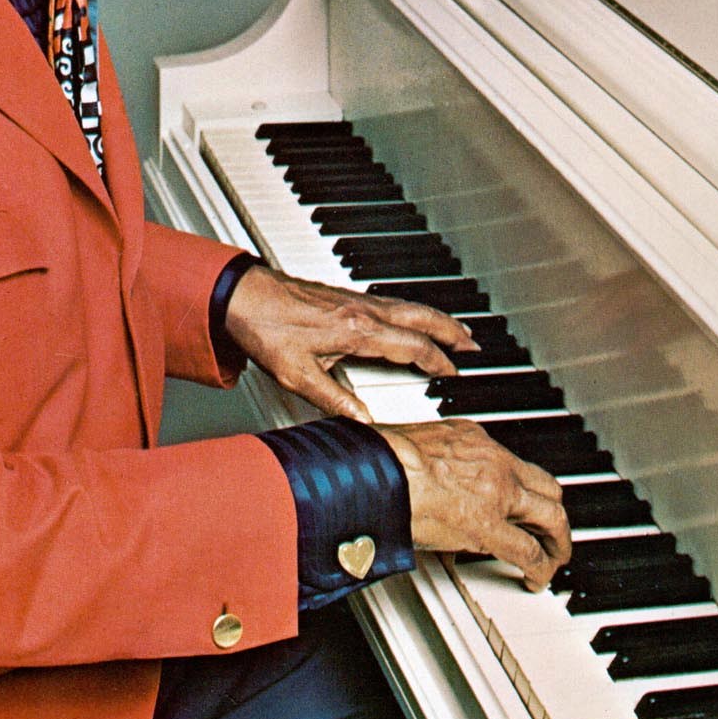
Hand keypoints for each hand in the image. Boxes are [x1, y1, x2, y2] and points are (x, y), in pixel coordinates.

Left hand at [223, 264, 478, 423]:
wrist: (242, 294)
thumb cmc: (265, 329)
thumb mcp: (297, 375)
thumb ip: (334, 401)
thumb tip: (366, 424)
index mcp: (356, 330)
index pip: (412, 347)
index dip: (438, 363)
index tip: (455, 376)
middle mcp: (362, 310)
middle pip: (421, 317)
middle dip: (452, 331)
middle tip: (474, 345)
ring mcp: (355, 299)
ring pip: (409, 306)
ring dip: (437, 318)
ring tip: (455, 330)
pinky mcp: (345, 296)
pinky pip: (393, 302)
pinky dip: (414, 311)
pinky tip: (412, 318)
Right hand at [376, 417, 570, 590]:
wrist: (374, 470)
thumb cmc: (379, 457)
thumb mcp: (416, 442)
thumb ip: (433, 459)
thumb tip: (425, 476)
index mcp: (473, 438)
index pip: (515, 463)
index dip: (525, 489)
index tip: (522, 503)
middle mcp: (493, 461)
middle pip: (546, 488)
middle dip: (553, 514)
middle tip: (552, 533)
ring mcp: (496, 493)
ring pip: (551, 517)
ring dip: (557, 541)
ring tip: (553, 559)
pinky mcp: (488, 526)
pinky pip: (529, 551)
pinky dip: (541, 568)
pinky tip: (537, 578)